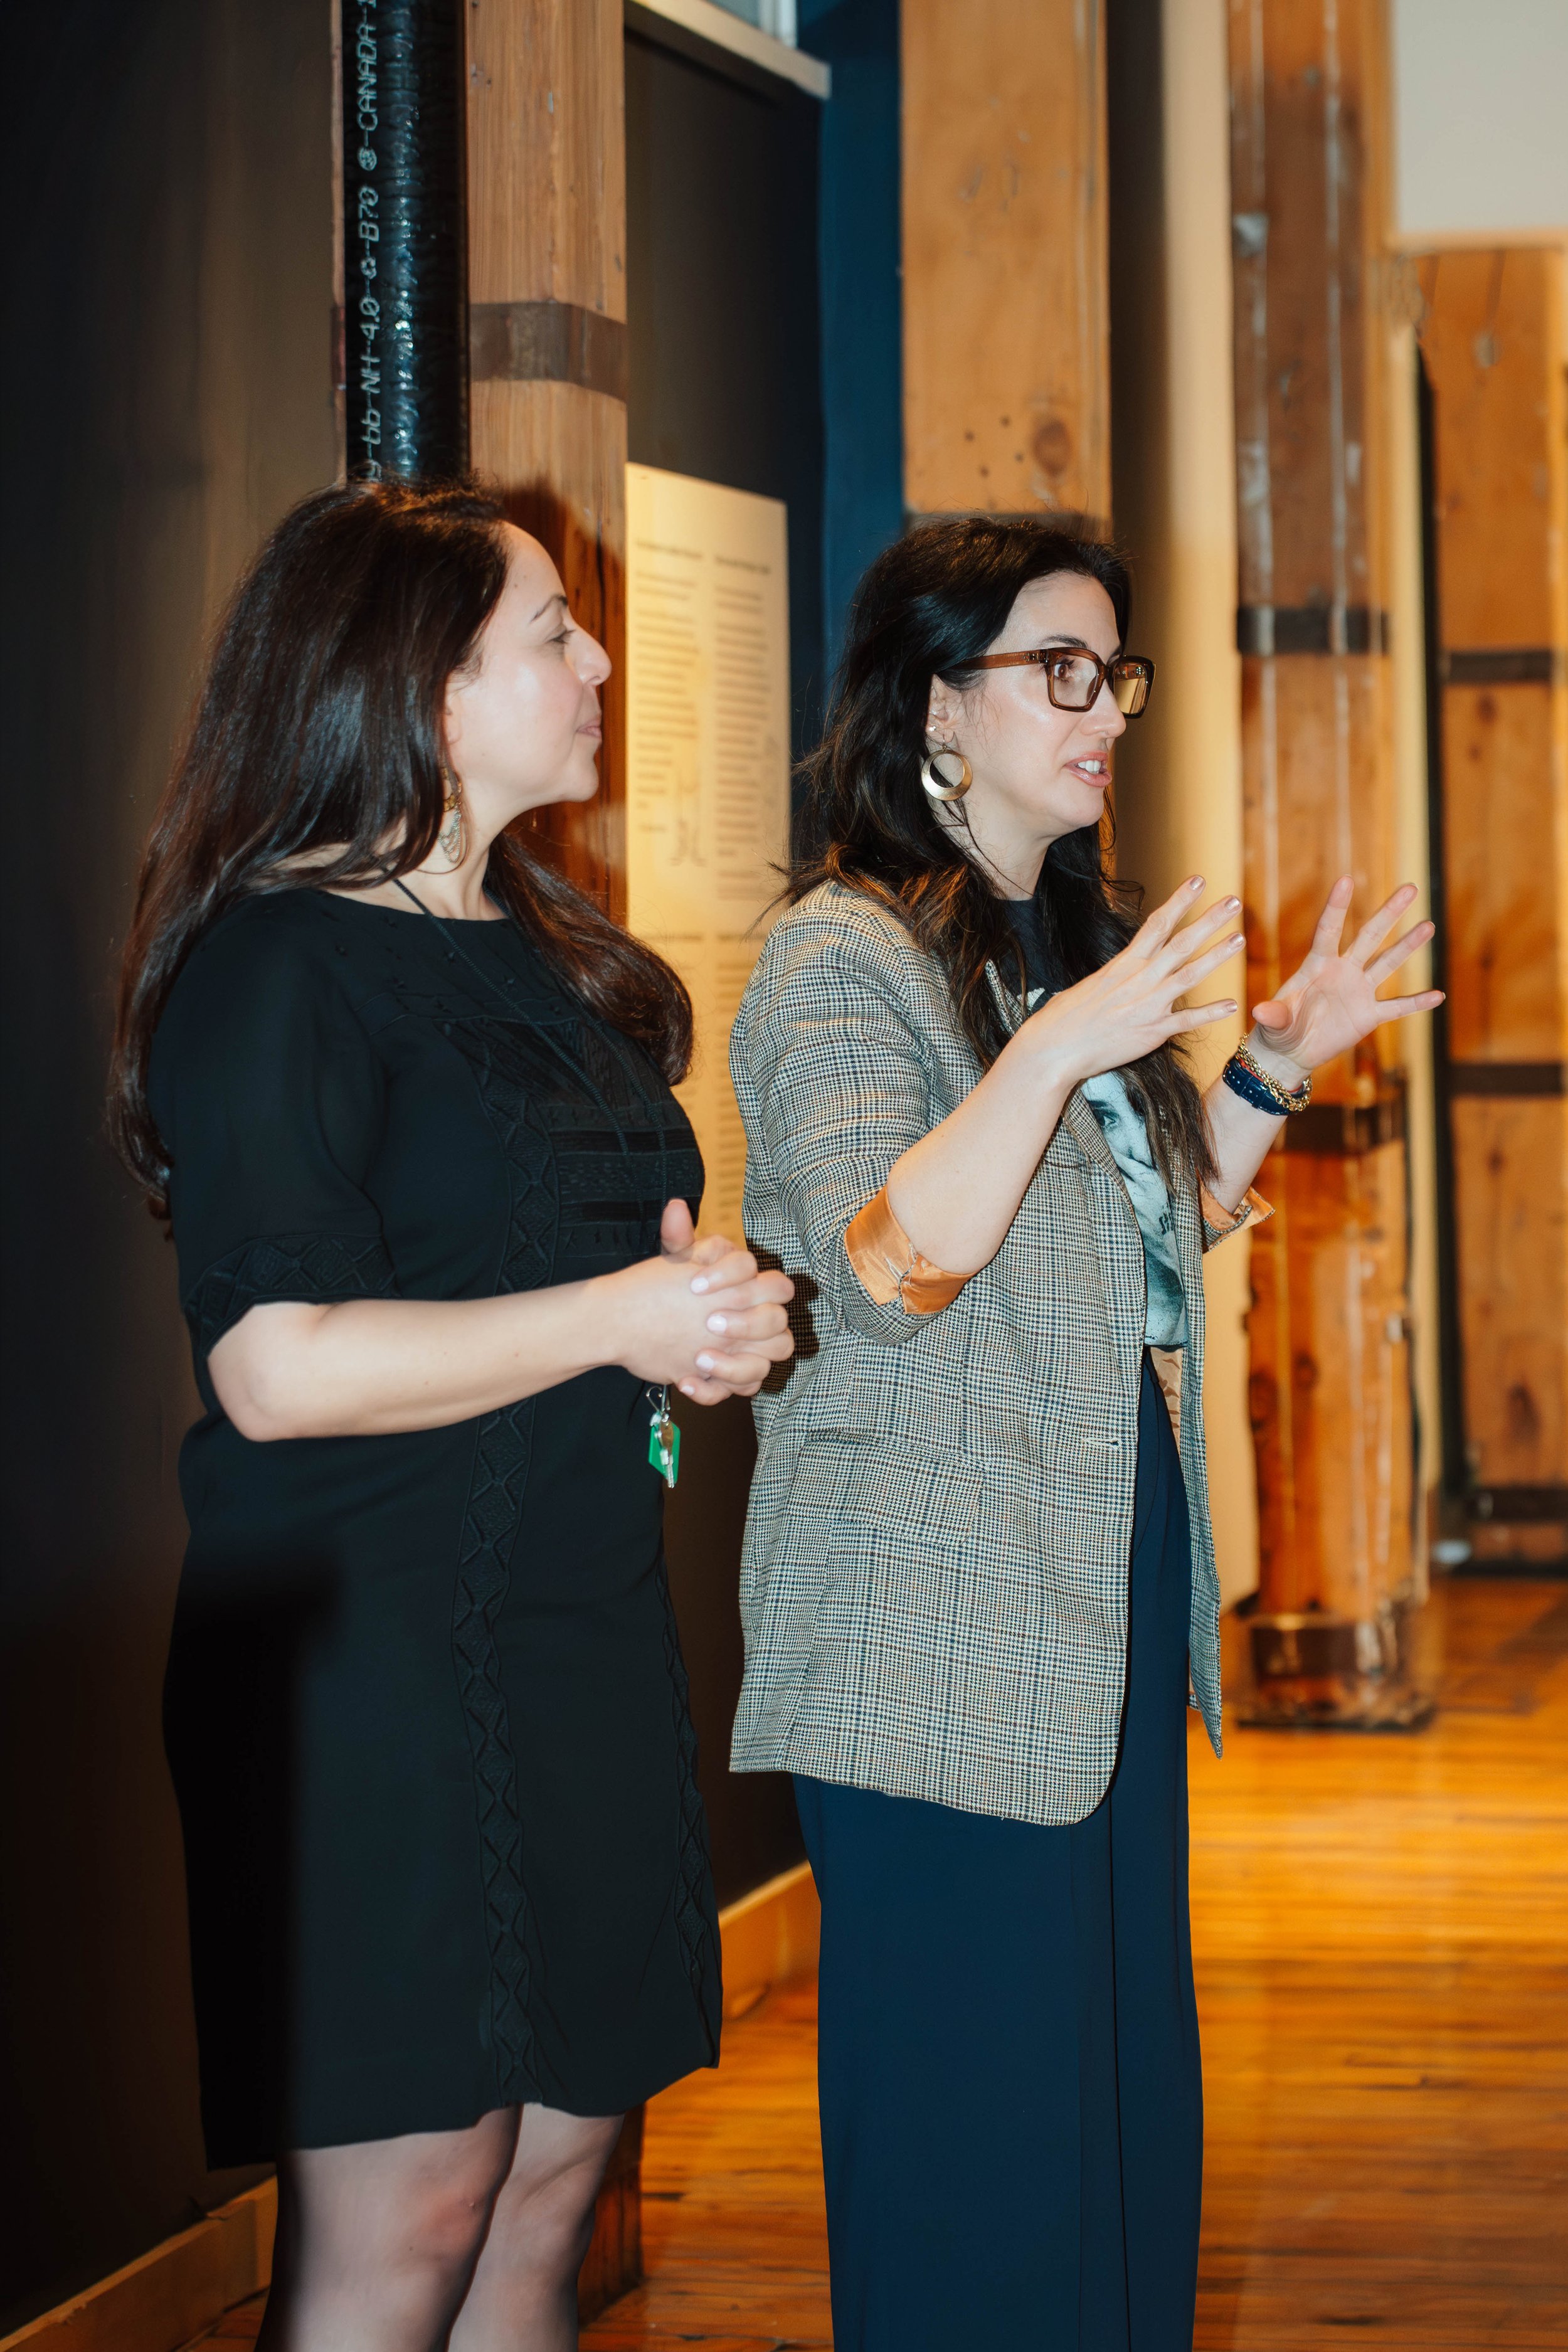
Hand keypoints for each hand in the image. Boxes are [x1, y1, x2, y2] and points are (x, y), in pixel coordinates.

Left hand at [590, 1198, 794, 1405]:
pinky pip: (738, 1390)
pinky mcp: (726, 1376)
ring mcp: (743, 1350)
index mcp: (748, 1287)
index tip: (696, 1286)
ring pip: (765, 1363)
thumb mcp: (671, 1263)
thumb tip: (676, 1206)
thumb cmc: (662, 1290)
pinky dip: (712, 1390)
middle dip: (748, 1324)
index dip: (737, 1282)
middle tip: (710, 1323)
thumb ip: (679, 1236)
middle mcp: (753, 1318)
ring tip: (699, 1360)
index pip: (772, 1282)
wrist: (633, 1322)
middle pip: (778, 1323)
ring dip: (736, 1366)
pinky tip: (684, 1381)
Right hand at [1019, 876, 1243, 1088]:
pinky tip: (1232, 1005)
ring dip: (1216, 956)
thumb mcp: (1089, 985)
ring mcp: (1148, 1005)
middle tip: (1234, 901)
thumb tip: (1124, 970)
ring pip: (1190, 975)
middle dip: (1209, 920)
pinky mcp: (1152, 1032)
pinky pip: (1187, 1021)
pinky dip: (1210, 1013)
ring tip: (1239, 939)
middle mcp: (1139, 980)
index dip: (1180, 901)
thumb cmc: (1064, 1018)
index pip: (1157, 924)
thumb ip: (1115, 976)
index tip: (1198, 881)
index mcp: (1123, 965)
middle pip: (1181, 943)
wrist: (1054, 1048)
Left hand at [1248, 878, 1442, 1083]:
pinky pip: (1396, 1007)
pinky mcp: (1368, 1015)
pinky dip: (1416, 1003)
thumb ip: (1274, 1015)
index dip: (1337, 907)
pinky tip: (1438, 995)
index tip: (1346, 880)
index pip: (1328, 930)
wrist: (1290, 1051)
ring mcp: (1358, 991)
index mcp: (1317, 965)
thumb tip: (1260, 1012)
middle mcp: (1342, 971)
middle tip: (1410, 888)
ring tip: (1428, 926)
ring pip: (1387, 963)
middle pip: (1369, 936)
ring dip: (1408, 946)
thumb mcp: (1274, 1022)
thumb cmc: (1277, 1029)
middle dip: (1389, 913)